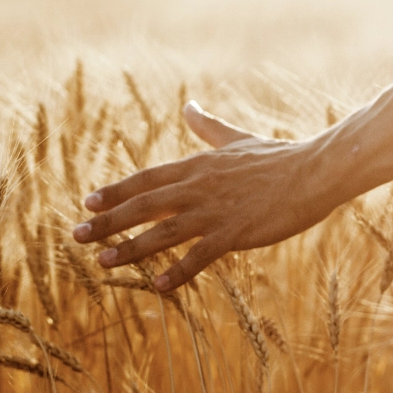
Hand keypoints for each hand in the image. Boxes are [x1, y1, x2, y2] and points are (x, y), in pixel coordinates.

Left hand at [72, 74, 392, 291]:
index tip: (88, 204)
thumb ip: (208, 127)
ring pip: (163, 231)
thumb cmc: (279, 157)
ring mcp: (216, 210)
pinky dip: (178, 270)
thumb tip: (189, 106)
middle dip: (108, 222)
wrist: (316, 170)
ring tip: (104, 263)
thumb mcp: (237, 139)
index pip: (147, 179)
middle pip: (144, 205)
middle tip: (77, 237)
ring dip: (130, 248)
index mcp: (198, 166)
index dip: (116, 193)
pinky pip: (200, 255)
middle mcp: (199, 187)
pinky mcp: (236, 232)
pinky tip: (157, 286)